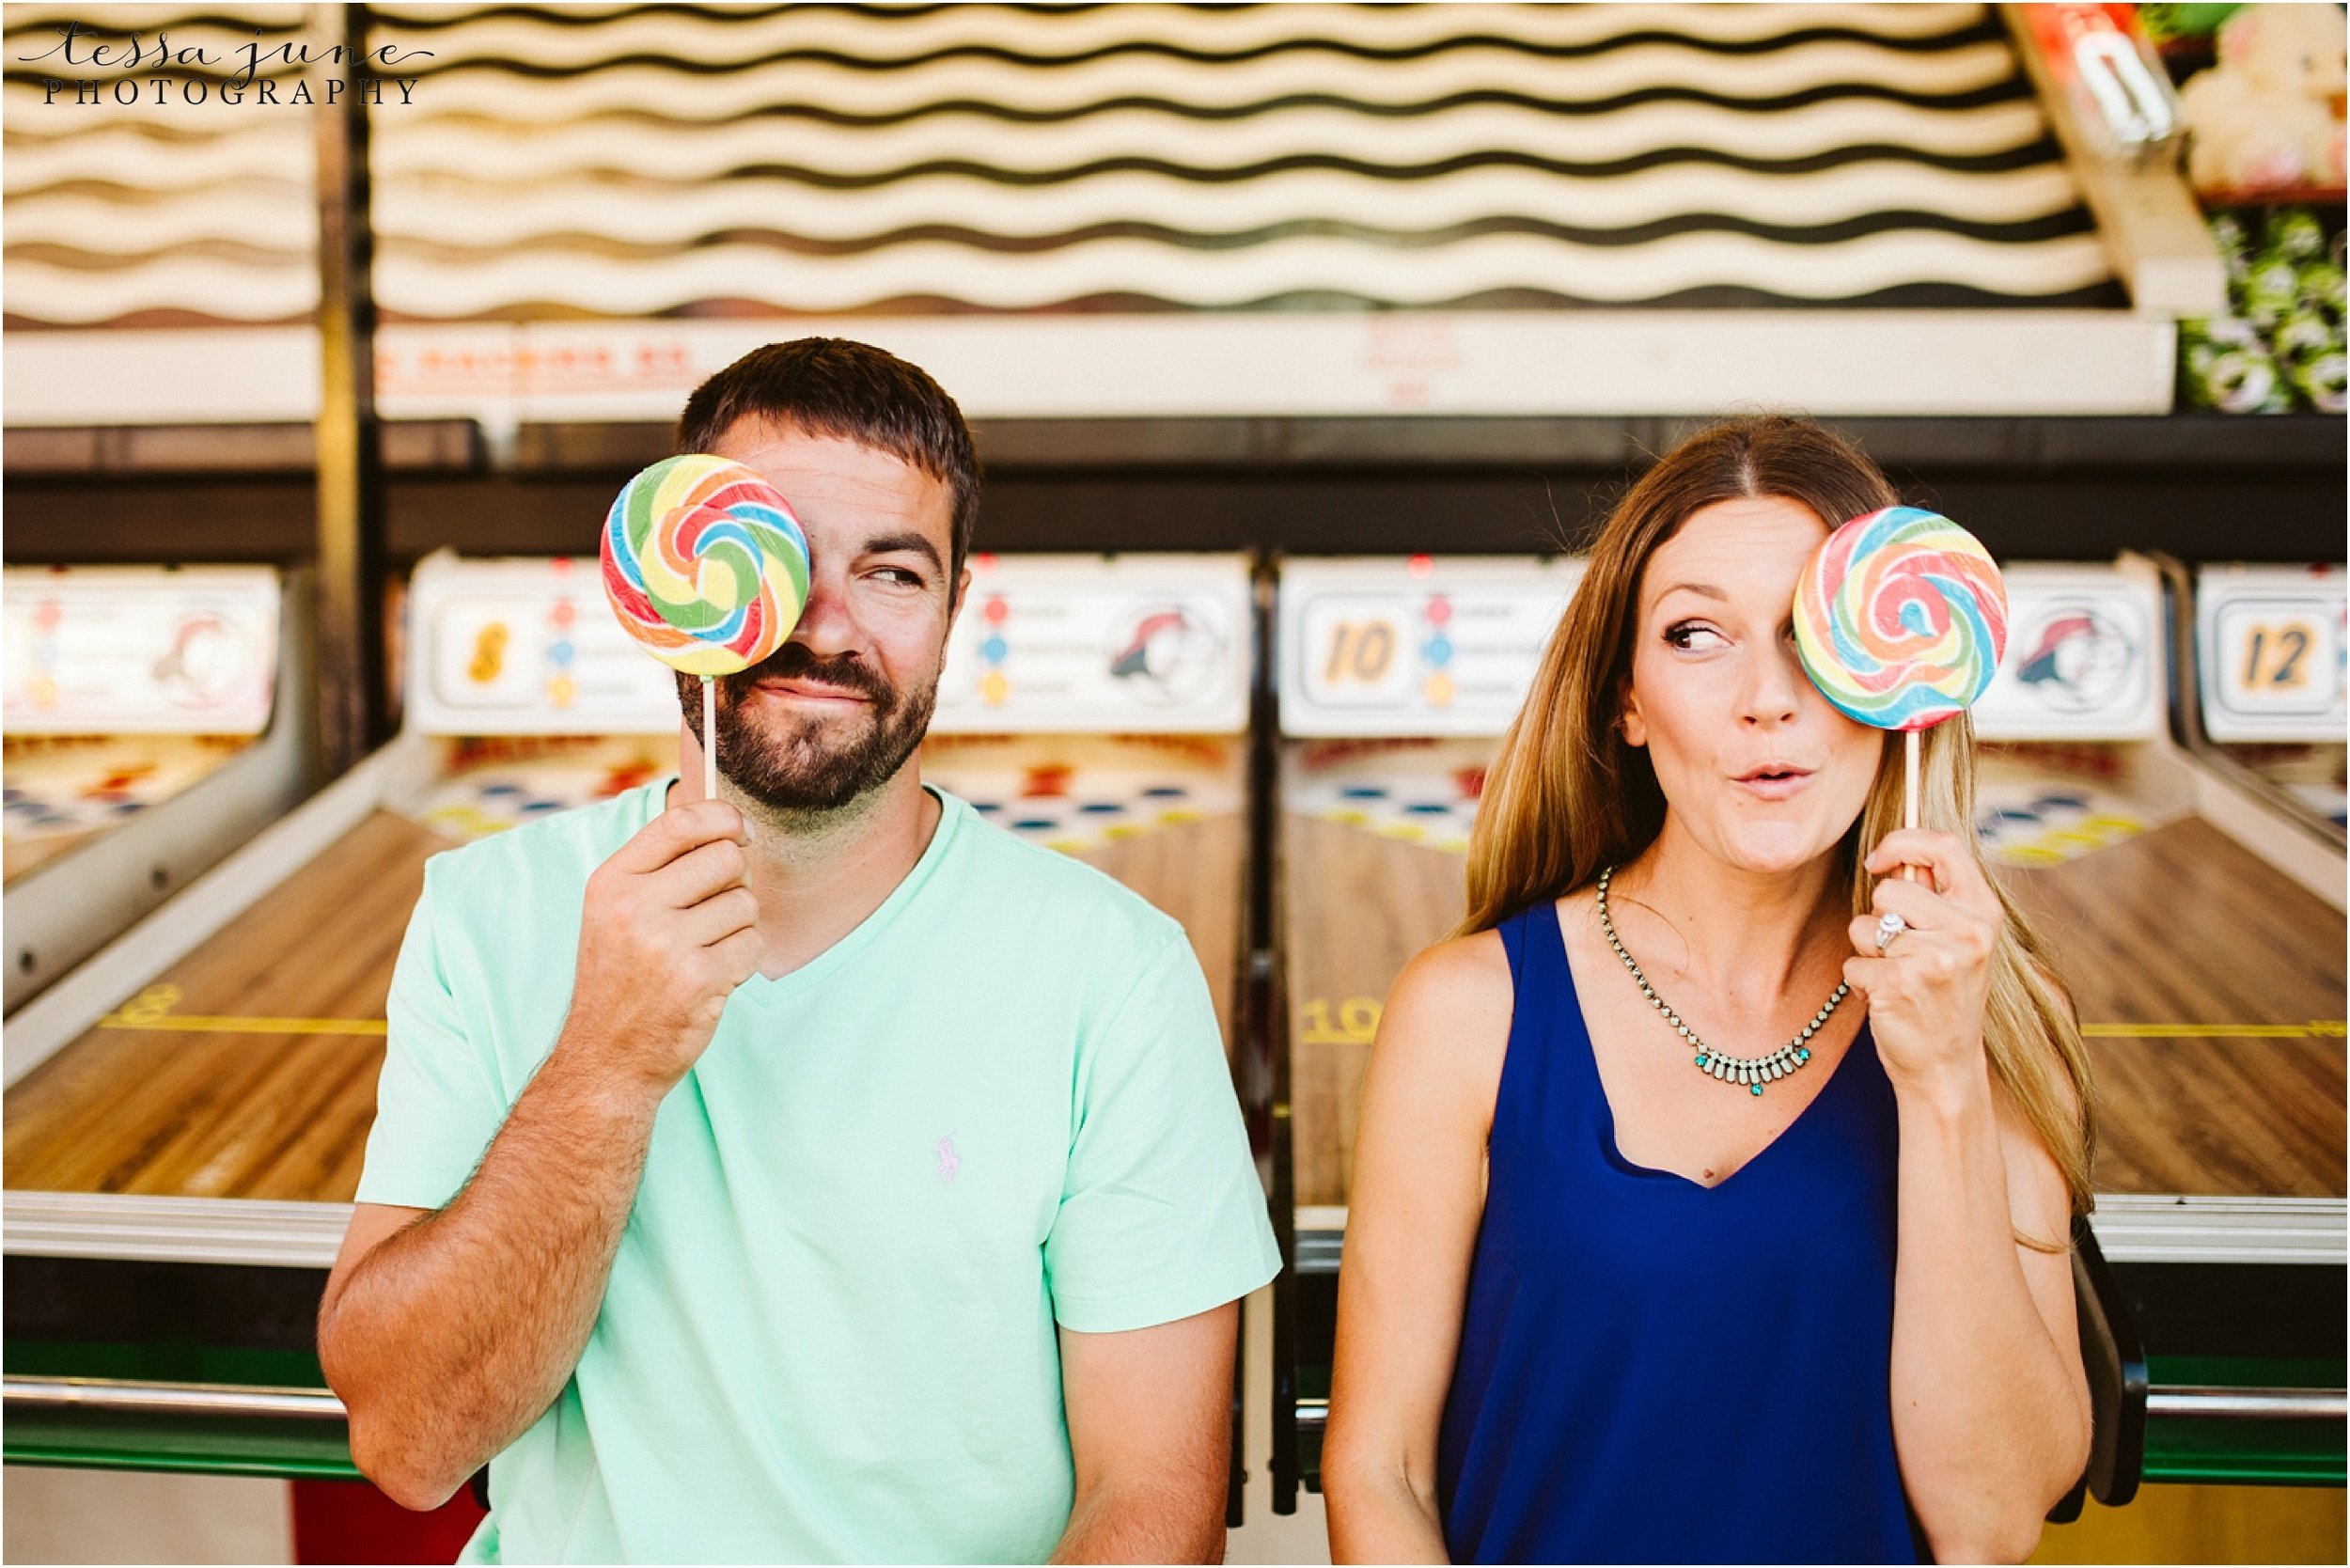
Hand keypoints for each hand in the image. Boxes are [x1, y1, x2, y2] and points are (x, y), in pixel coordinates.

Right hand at [563, 799, 760, 1090]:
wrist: (606, 1057)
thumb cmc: (622, 979)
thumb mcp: (617, 913)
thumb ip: (661, 867)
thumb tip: (729, 824)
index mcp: (612, 882)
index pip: (681, 821)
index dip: (725, 817)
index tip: (742, 831)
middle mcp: (634, 907)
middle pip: (727, 858)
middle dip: (736, 882)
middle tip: (716, 912)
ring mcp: (666, 943)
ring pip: (746, 903)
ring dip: (738, 928)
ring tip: (705, 953)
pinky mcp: (698, 978)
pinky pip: (753, 945)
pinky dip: (744, 962)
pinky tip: (713, 979)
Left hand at [1843, 829, 2000, 1103]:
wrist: (1946, 1065)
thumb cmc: (1944, 996)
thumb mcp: (1959, 943)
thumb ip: (1936, 898)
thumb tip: (1895, 854)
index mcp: (1983, 913)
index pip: (1944, 846)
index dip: (1903, 841)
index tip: (1877, 859)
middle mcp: (1967, 933)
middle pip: (1888, 890)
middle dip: (1879, 918)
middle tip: (1901, 952)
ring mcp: (1936, 960)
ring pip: (1865, 925)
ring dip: (1869, 952)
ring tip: (1897, 977)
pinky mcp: (1901, 984)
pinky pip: (1854, 961)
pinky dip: (1861, 981)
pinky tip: (1888, 1000)